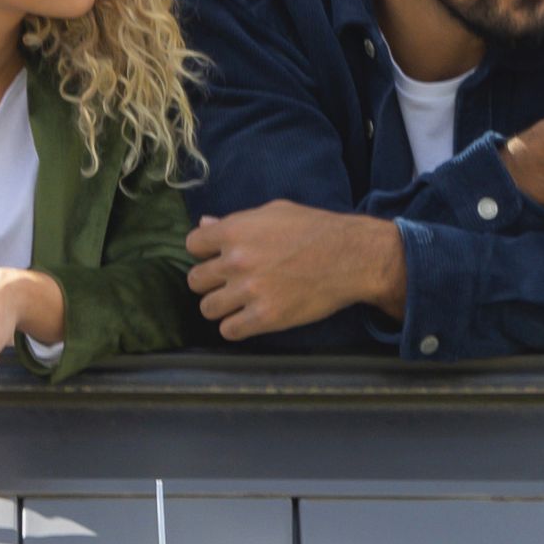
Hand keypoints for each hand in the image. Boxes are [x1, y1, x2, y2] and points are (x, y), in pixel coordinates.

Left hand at [183, 198, 412, 340]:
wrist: (351, 256)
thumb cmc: (315, 229)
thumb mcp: (275, 213)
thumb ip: (237, 220)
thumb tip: (205, 225)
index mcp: (235, 230)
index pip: (192, 245)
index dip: (205, 252)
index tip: (218, 256)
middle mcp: (236, 261)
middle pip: (196, 280)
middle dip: (211, 281)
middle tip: (232, 281)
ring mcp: (249, 291)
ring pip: (208, 308)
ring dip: (222, 306)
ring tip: (240, 302)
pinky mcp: (265, 317)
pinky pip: (228, 331)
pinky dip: (236, 327)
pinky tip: (250, 317)